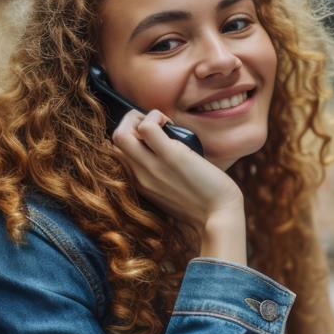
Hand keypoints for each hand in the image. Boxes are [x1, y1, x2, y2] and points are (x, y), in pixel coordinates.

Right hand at [112, 110, 245, 261]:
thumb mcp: (171, 191)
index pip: (116, 154)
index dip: (131, 139)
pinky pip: (146, 127)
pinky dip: (154, 117)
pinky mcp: (171, 156)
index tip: (152, 139)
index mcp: (139, 184)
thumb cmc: (203, 203)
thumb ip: (160, 175)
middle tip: (156, 126)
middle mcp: (140, 176)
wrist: (219, 216)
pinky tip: (170, 123)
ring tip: (160, 123)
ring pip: (120, 134)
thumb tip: (163, 150)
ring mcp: (152, 167)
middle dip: (129, 124)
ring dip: (137, 119)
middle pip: (113, 142)